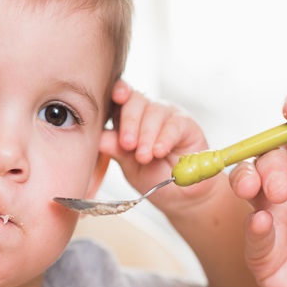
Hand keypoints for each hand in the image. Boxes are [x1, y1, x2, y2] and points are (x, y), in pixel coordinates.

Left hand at [100, 80, 222, 214]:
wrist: (177, 193)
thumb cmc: (152, 175)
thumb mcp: (129, 166)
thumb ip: (116, 151)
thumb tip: (100, 140)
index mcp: (126, 118)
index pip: (119, 98)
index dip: (117, 93)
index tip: (116, 98)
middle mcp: (146, 111)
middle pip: (135, 101)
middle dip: (129, 123)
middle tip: (128, 144)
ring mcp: (166, 115)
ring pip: (154, 112)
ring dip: (146, 135)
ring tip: (144, 157)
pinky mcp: (185, 123)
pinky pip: (174, 124)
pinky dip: (165, 138)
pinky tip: (160, 151)